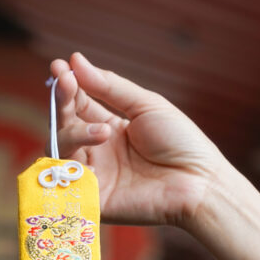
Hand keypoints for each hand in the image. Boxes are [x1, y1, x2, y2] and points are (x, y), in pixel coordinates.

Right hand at [51, 52, 225, 225]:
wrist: (201, 183)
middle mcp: (96, 150)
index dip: (66, 86)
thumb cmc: (181, 143)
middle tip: (66, 85)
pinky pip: (67, 182)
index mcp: (109, 127)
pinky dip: (73, 167)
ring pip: (60, 150)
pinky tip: (94, 161)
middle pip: (63, 124)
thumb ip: (109, 86)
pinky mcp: (93, 198)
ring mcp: (93, 174)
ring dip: (73, 133)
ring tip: (103, 131)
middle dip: (61, 103)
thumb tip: (74, 61)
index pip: (77, 104)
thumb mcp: (146, 105)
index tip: (59, 67)